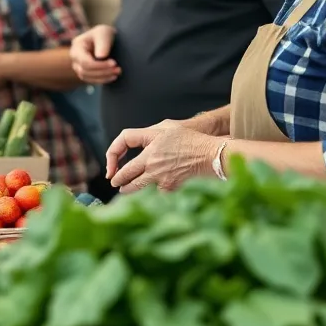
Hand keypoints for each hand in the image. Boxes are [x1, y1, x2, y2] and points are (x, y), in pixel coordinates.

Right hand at [70, 25, 120, 83]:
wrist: (105, 38)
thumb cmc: (104, 33)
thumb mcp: (104, 32)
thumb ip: (102, 43)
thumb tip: (100, 56)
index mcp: (77, 46)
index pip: (85, 62)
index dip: (99, 65)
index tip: (114, 63)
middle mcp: (75, 57)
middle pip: (85, 71)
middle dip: (103, 71)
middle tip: (118, 69)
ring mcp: (78, 66)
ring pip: (86, 77)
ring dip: (103, 77)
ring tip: (117, 72)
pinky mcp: (84, 72)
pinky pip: (90, 80)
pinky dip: (102, 80)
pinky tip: (112, 76)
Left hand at [105, 123, 220, 192]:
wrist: (213, 156)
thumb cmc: (193, 140)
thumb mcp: (169, 127)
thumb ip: (150, 134)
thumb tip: (136, 141)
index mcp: (151, 142)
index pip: (123, 141)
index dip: (112, 153)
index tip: (113, 162)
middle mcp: (152, 160)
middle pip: (125, 173)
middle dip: (118, 180)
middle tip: (115, 183)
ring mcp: (159, 176)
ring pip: (136, 188)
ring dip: (129, 191)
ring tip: (125, 191)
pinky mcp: (169, 188)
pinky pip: (154, 194)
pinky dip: (150, 196)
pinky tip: (148, 197)